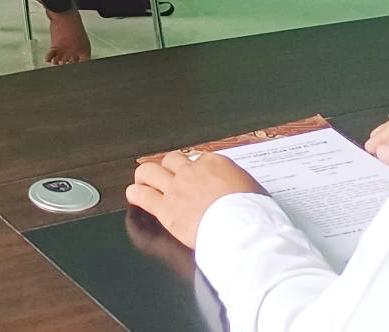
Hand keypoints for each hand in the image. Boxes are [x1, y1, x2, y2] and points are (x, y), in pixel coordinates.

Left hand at [125, 152, 265, 249]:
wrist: (243, 230)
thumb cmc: (254, 213)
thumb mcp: (253, 190)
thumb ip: (238, 185)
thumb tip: (236, 189)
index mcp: (216, 163)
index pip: (198, 159)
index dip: (195, 170)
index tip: (196, 179)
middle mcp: (193, 171)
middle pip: (171, 160)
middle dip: (168, 168)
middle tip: (167, 177)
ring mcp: (177, 188)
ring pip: (150, 171)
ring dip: (146, 176)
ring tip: (143, 182)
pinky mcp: (166, 209)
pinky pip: (143, 196)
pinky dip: (136, 194)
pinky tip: (134, 196)